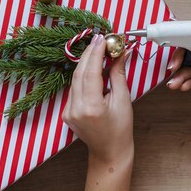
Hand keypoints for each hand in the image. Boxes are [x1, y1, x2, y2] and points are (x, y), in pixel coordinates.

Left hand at [62, 34, 133, 168]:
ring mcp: (68, 112)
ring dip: (86, 62)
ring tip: (99, 49)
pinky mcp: (67, 112)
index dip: (95, 53)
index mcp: (91, 108)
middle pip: (80, 73)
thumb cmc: (121, 129)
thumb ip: (118, 74)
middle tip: (101, 39)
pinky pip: (75, 87)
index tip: (103, 38)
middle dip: (90, 53)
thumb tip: (120, 52)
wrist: (109, 152)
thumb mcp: (123, 99)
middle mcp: (75, 109)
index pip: (90, 73)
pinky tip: (92, 66)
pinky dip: (83, 74)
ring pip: (75, 79)